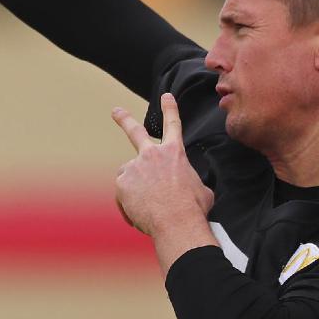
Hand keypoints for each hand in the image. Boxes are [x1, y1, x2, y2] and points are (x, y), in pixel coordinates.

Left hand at [112, 93, 213, 235]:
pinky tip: (141, 214)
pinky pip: (123, 195)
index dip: (170, 108)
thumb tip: (189, 189)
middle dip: (125, 119)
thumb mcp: (201, 190)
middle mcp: (152, 154)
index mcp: (175, 153)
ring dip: (135, 189)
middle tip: (116, 111)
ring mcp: (135, 167)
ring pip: (130, 177)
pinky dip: (129, 205)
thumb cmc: (193, 208)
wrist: (177, 222)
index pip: (173, 124)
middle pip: (135, 132)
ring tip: (148, 206)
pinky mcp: (122, 182)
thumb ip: (190, 182)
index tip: (166, 96)